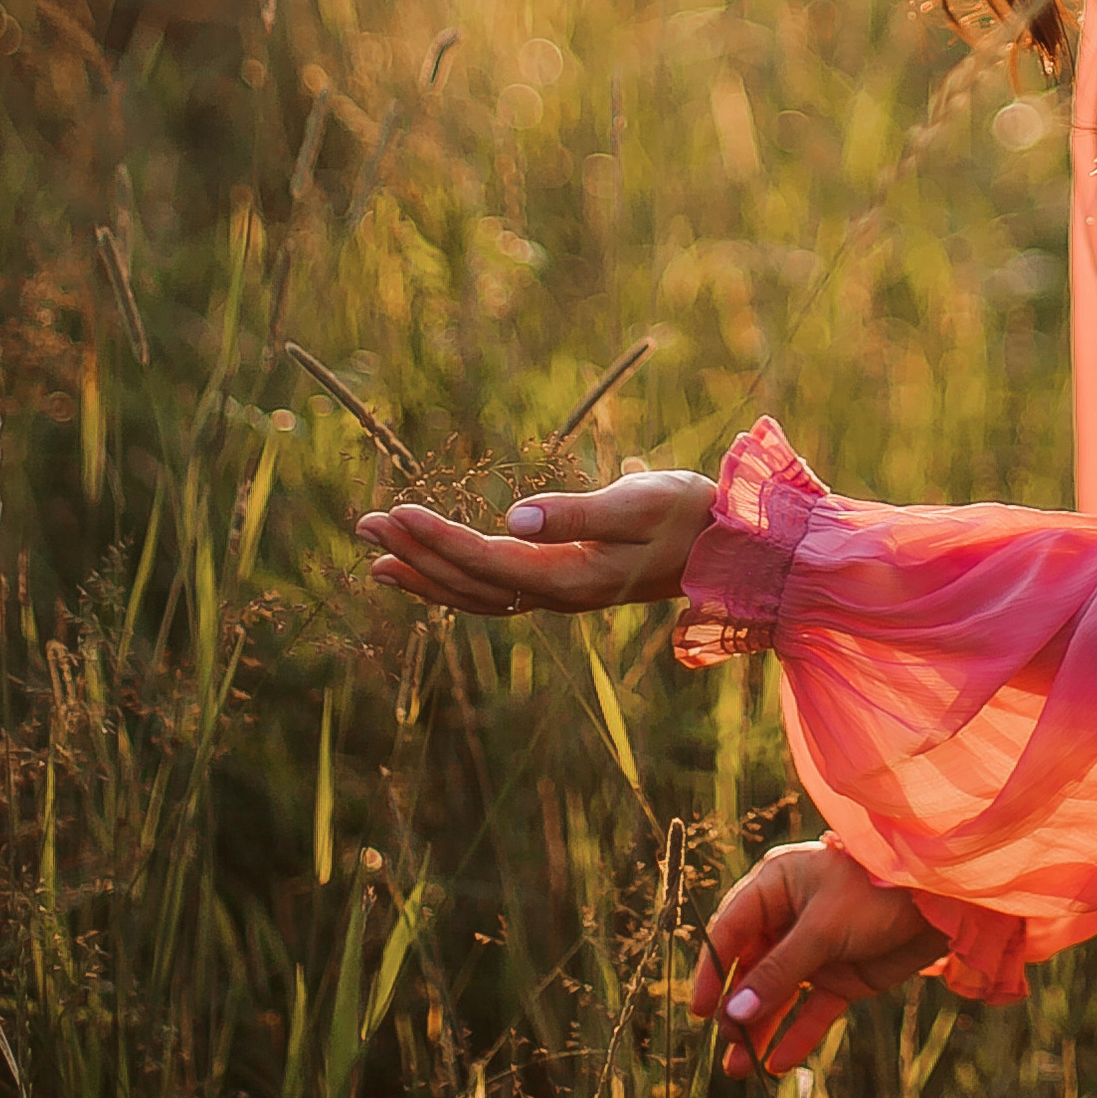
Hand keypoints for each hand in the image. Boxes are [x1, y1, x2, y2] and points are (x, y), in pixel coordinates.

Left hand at [354, 468, 713, 618]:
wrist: (731, 545)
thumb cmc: (689, 513)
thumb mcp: (639, 502)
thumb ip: (577, 513)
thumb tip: (514, 517)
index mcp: (573, 578)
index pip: (488, 560)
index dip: (438, 539)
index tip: (396, 513)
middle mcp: (559, 596)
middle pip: (471, 583)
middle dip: (416, 555)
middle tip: (364, 526)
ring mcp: (561, 595)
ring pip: (477, 594)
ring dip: (426, 574)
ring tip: (378, 556)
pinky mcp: (564, 585)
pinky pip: (495, 591)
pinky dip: (455, 580)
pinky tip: (433, 568)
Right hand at [689, 839, 942, 1074]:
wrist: (941, 903)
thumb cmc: (876, 893)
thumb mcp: (823, 929)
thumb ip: (779, 973)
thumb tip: (733, 1014)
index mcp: (775, 887)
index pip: (730, 930)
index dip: (712, 970)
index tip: (699, 1010)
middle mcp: (789, 917)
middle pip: (751, 968)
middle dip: (737, 1008)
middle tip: (727, 1045)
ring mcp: (815, 949)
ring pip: (777, 995)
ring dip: (758, 1029)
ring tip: (739, 1070)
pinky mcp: (841, 977)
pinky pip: (810, 1011)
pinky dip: (795, 1036)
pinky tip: (776, 1065)